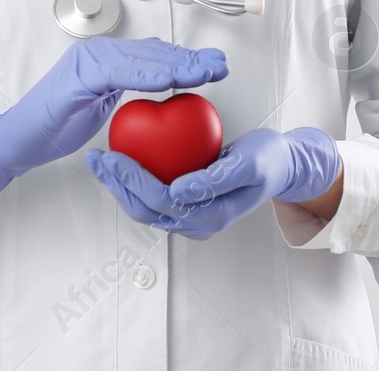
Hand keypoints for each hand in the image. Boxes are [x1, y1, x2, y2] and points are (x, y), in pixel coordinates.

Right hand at [0, 36, 226, 205]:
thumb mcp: (103, 105)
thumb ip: (128, 88)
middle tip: (219, 65)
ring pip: (138, 58)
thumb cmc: (58, 125)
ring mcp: (85, 62)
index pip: (152, 55)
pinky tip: (167, 81)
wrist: (19, 140)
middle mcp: (96, 53)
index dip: (185, 59)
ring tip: (203, 72)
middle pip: (151, 52)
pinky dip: (144, 76)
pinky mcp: (76, 77)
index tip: (214, 66)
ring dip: (174, 64)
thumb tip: (163, 85)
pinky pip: (116, 73)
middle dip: (189, 58)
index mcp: (105, 58)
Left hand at [86, 126, 340, 239]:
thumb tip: (179, 191)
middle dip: (117, 185)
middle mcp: (196, 223)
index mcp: (211, 216)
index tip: (115, 155)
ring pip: (144, 207)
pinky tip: (120, 157)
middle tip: (98, 157)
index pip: (161, 202)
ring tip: (100, 160)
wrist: (280, 166)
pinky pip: (151, 197)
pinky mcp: (185, 204)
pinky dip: (132, 180)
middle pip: (145, 209)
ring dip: (119, 185)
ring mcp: (189, 217)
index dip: (134, 181)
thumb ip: (217, 179)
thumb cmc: (267, 160)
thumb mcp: (250, 163)